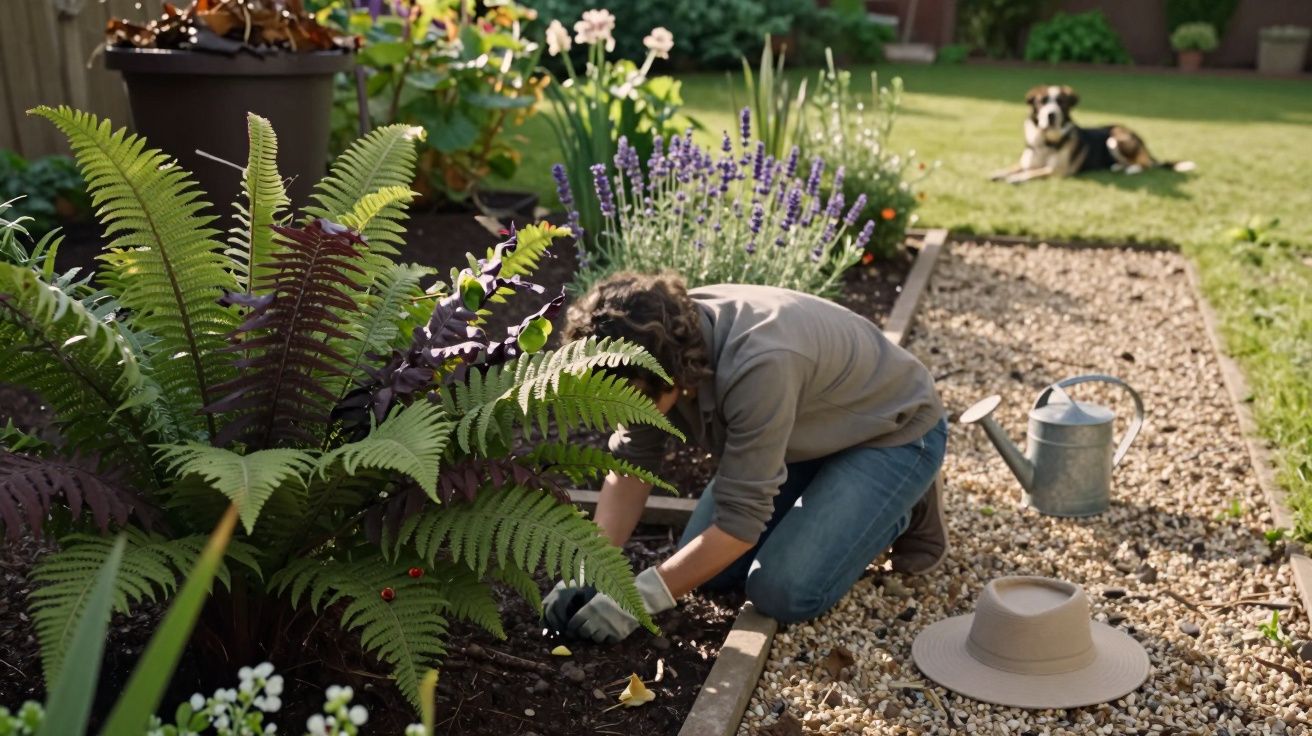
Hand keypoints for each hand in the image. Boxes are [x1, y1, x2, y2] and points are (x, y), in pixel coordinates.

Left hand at [544, 568, 675, 643]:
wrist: (639, 598)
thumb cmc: (618, 592)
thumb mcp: (601, 593)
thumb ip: (589, 602)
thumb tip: (576, 607)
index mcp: (591, 608)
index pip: (574, 622)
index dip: (572, 625)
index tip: (572, 626)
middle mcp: (597, 620)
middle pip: (583, 632)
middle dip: (582, 632)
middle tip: (584, 629)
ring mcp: (608, 629)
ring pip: (595, 639)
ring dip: (595, 635)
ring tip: (598, 630)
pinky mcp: (618, 635)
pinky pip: (608, 641)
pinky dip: (608, 638)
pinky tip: (610, 631)